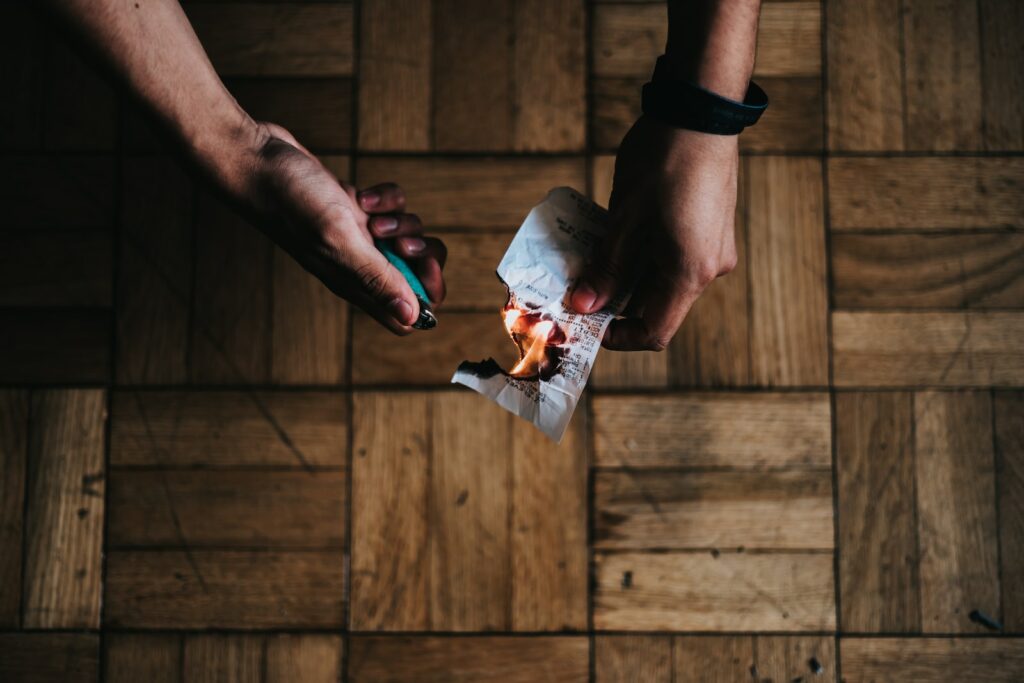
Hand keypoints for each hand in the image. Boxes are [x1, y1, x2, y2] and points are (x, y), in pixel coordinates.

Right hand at [230, 123, 445, 334]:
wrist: (256, 160)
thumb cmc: (290, 201)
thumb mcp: (340, 239)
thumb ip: (376, 277)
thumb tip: (412, 316)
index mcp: (356, 284)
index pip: (406, 316)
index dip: (425, 298)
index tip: (422, 269)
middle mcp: (359, 266)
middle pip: (417, 276)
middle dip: (422, 254)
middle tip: (400, 240)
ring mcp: (358, 238)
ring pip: (408, 238)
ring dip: (402, 221)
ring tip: (370, 212)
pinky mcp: (356, 212)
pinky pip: (394, 208)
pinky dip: (387, 198)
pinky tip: (361, 193)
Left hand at [570, 116, 737, 350]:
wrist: (701, 110)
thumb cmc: (663, 161)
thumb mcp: (625, 219)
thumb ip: (606, 268)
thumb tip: (584, 305)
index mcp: (690, 272)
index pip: (656, 331)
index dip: (619, 336)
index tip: (588, 324)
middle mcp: (710, 267)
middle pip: (659, 306)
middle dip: (617, 303)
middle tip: (580, 288)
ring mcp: (715, 247)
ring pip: (665, 281)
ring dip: (629, 277)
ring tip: (595, 258)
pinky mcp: (712, 228)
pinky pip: (676, 258)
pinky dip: (646, 257)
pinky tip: (620, 236)